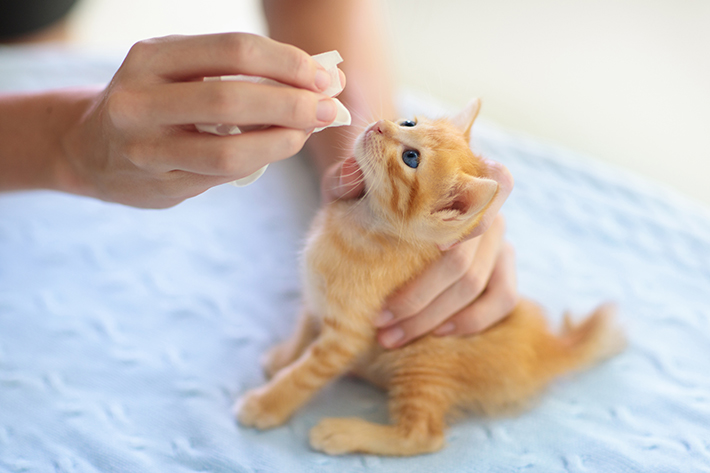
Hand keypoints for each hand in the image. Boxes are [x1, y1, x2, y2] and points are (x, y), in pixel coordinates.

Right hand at [61, 33, 340, 207]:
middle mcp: (139, 100)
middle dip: (293, 104)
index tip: (325, 76)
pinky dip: (259, 161)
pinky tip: (274, 148)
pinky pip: (223, 176)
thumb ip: (241, 72)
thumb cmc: (154, 101)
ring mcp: (145, 149)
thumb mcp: (182, 71)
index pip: (233, 50)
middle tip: (329, 108)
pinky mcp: (158, 186)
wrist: (87, 149)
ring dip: (282, 141)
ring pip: (229, 150)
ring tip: (306, 132)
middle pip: (233, 99)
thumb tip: (323, 78)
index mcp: (151, 57)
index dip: (288, 63)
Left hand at [323, 156, 516, 347]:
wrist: (382, 205)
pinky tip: (438, 333)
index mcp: (461, 175)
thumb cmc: (369, 193)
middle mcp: (487, 207)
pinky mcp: (502, 267)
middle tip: (379, 321)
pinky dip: (471, 321)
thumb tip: (350, 179)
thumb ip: (348, 177)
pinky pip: (503, 299)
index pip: (491, 182)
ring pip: (478, 284)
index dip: (468, 218)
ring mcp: (498, 239)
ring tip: (392, 337)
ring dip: (435, 317)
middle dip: (419, 297)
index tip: (435, 247)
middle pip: (462, 257)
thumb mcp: (353, 181)